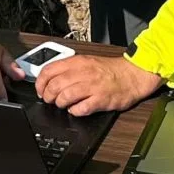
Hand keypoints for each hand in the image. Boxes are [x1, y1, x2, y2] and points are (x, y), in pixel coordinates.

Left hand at [35, 53, 165, 115]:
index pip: (49, 70)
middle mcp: (84, 73)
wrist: (133, 75)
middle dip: (48, 96)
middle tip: (50, 100)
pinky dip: (74, 111)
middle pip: (54, 85)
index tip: (41, 90)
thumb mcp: (87, 62)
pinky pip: (80, 109)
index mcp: (78, 62)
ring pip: (64, 97)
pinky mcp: (101, 100)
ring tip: (63, 105)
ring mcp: (92, 86)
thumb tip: (50, 79)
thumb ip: (69, 69)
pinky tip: (77, 109)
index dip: (40, 83)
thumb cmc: (110, 70)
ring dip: (60, 104)